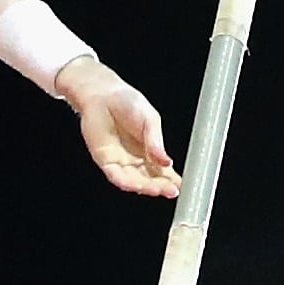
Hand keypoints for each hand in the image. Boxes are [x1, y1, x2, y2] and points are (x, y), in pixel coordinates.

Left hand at [68, 63, 181, 198]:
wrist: (103, 93)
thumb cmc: (126, 103)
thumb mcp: (150, 120)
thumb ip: (156, 141)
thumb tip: (166, 161)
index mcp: (150, 150)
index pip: (162, 171)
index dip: (171, 180)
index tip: (180, 185)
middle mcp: (135, 160)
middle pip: (150, 179)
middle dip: (161, 187)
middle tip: (172, 191)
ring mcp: (120, 162)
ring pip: (134, 181)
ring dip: (147, 188)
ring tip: (158, 190)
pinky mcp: (105, 161)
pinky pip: (116, 176)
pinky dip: (128, 183)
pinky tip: (138, 185)